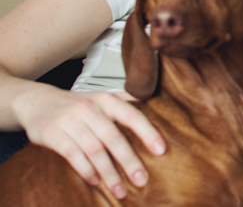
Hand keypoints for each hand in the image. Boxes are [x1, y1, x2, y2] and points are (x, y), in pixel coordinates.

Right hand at [14, 85, 164, 198]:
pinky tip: (96, 181)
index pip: (132, 115)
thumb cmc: (76, 104)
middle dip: (129, 161)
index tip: (161, 150)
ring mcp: (70, 121)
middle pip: (113, 138)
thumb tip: (153, 100)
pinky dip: (86, 170)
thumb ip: (124, 101)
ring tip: (120, 189)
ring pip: (94, 150)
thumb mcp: (101, 97)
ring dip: (109, 173)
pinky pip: (73, 155)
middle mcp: (89, 108)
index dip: (148, 132)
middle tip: (142, 180)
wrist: (36, 101)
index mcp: (106, 99)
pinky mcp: (52, 134)